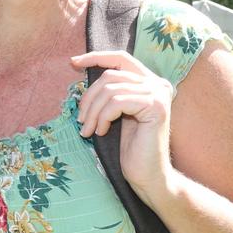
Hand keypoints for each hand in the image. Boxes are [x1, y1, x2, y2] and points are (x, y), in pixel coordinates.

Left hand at [71, 51, 174, 205]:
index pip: (120, 58)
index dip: (95, 57)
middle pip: (110, 76)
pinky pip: (117, 103)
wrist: (148, 175)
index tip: (73, 62)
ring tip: (88, 130)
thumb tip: (82, 68)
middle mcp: (158, 83)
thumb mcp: (117, 113)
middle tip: (80, 120)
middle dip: (89, 97)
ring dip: (93, 112)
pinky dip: (103, 117)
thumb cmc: (131, 148)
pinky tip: (101, 132)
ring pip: (111, 90)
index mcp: (149, 81)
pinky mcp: (156, 107)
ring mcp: (158, 94)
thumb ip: (110, 92)